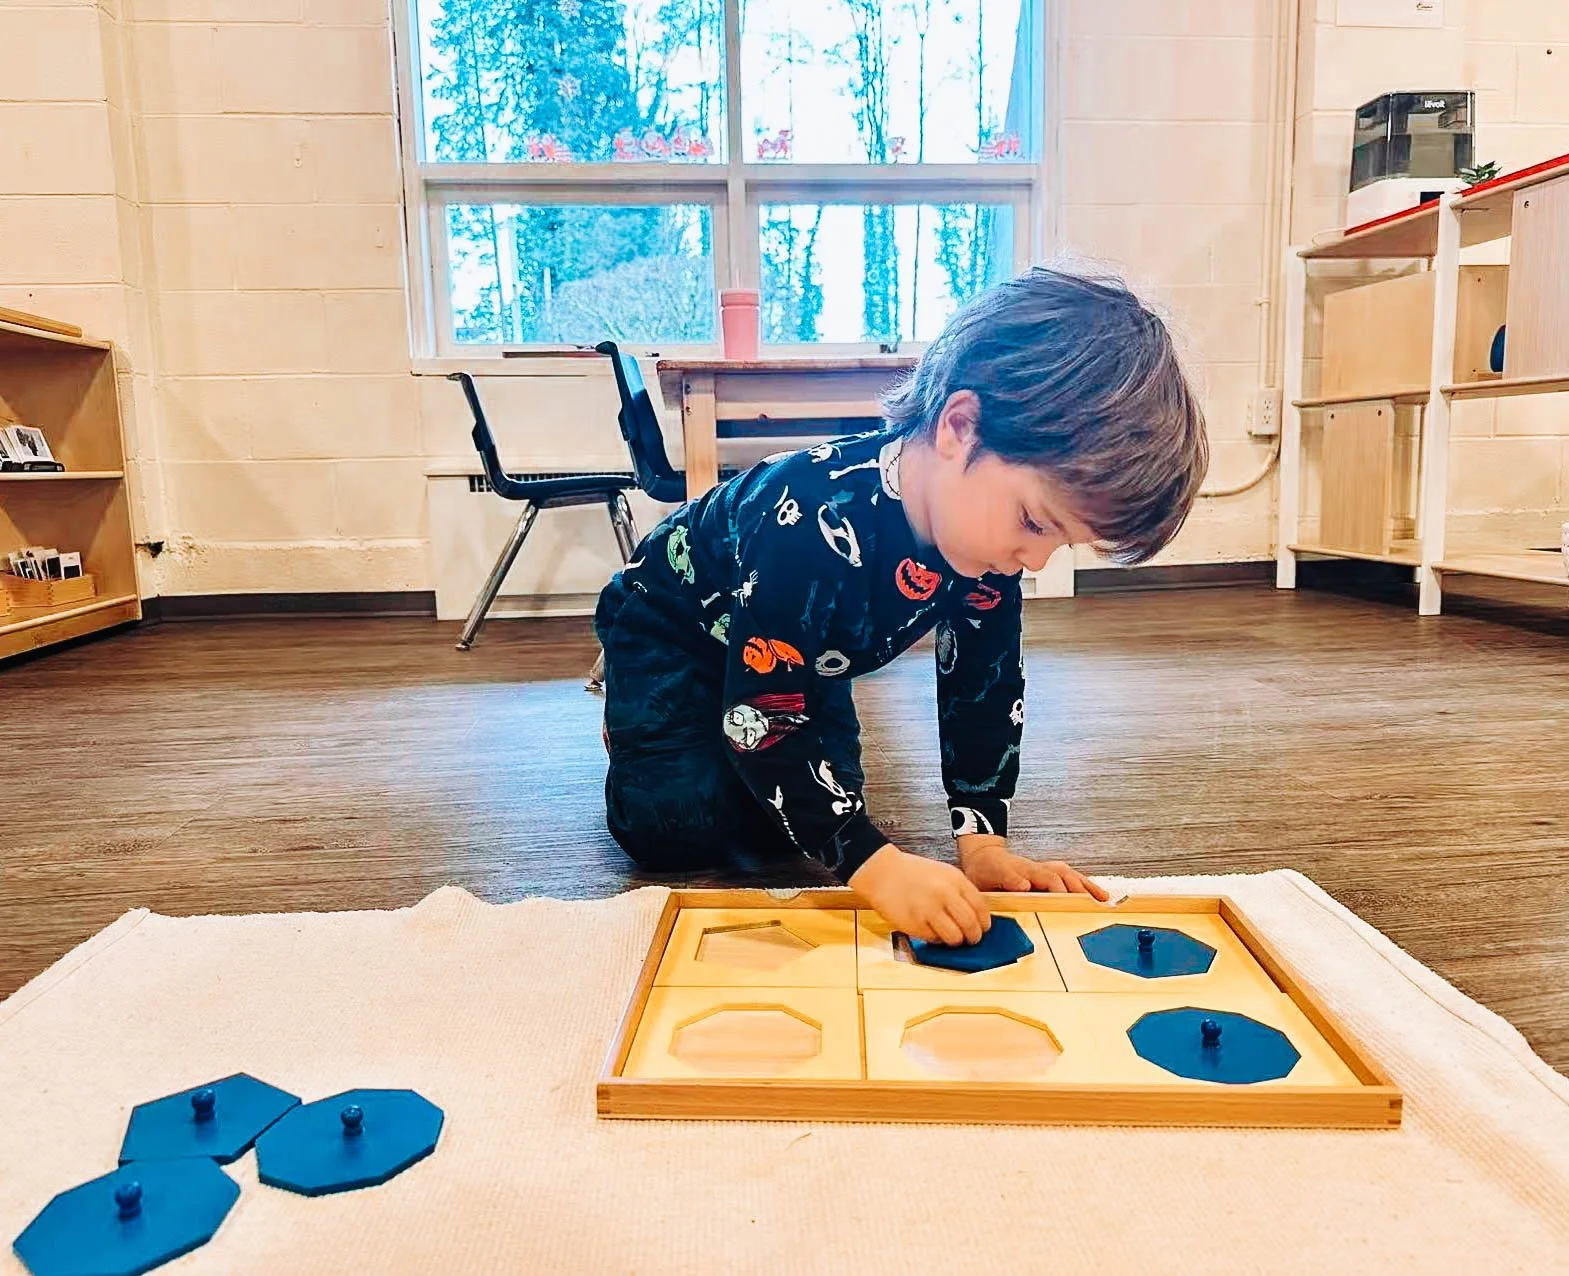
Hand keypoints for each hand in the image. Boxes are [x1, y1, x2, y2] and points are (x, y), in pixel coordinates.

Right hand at [849, 844, 991, 944]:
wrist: (883, 873)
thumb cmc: (913, 873)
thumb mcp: (943, 873)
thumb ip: (961, 892)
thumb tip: (977, 916)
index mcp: (955, 880)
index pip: (980, 908)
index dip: (984, 923)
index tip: (982, 928)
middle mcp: (944, 894)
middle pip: (970, 925)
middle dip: (973, 937)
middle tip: (971, 939)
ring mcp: (929, 910)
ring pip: (954, 937)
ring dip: (955, 941)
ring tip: (951, 937)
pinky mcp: (915, 924)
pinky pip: (934, 940)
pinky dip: (936, 939)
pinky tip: (931, 930)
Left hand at [956, 834, 1108, 899]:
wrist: (983, 856)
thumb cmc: (984, 869)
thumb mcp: (987, 875)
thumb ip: (1007, 879)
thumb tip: (1025, 885)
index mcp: (1024, 869)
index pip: (1047, 877)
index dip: (1059, 888)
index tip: (1068, 899)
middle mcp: (1037, 868)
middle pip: (1064, 875)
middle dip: (1080, 887)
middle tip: (1094, 902)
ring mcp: (1043, 870)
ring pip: (1069, 875)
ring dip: (1086, 886)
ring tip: (1103, 898)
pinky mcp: (1047, 874)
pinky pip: (1069, 877)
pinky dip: (1083, 885)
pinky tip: (1095, 893)